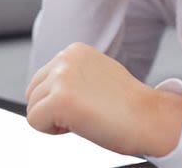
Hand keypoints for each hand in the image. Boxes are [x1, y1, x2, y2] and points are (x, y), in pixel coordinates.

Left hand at [25, 43, 155, 154]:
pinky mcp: (59, 99)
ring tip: (83, 118)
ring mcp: (61, 77)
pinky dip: (51, 131)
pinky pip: (34, 122)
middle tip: (83, 113)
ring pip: (32, 107)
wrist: (148, 117)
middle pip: (33, 91)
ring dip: (52, 120)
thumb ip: (73, 74)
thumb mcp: (97, 74)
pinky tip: (77, 126)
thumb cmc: (128, 104)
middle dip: (51, 108)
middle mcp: (65, 58)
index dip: (60, 98)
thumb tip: (49, 87)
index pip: (43, 79)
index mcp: (74, 50)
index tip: (87, 102)